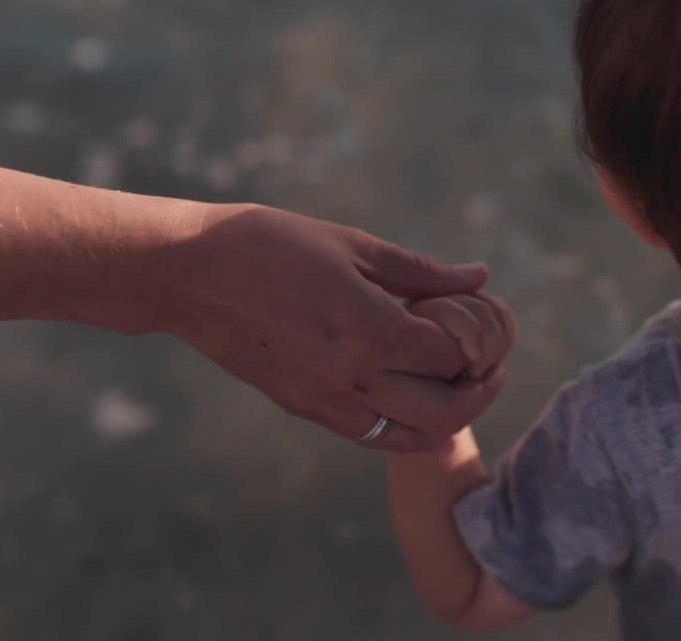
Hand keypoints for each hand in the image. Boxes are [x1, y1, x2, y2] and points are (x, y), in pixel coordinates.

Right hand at [161, 203, 506, 451]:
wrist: (189, 274)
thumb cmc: (270, 244)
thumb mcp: (352, 244)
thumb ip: (421, 270)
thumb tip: (480, 278)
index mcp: (368, 330)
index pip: (451, 356)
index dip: (481, 343)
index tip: (489, 324)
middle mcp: (352, 378)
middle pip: (444, 411)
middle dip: (479, 392)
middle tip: (491, 366)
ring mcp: (326, 401)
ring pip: (410, 437)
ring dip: (447, 417)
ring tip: (458, 384)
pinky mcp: (304, 408)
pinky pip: (371, 434)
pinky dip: (404, 424)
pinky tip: (411, 392)